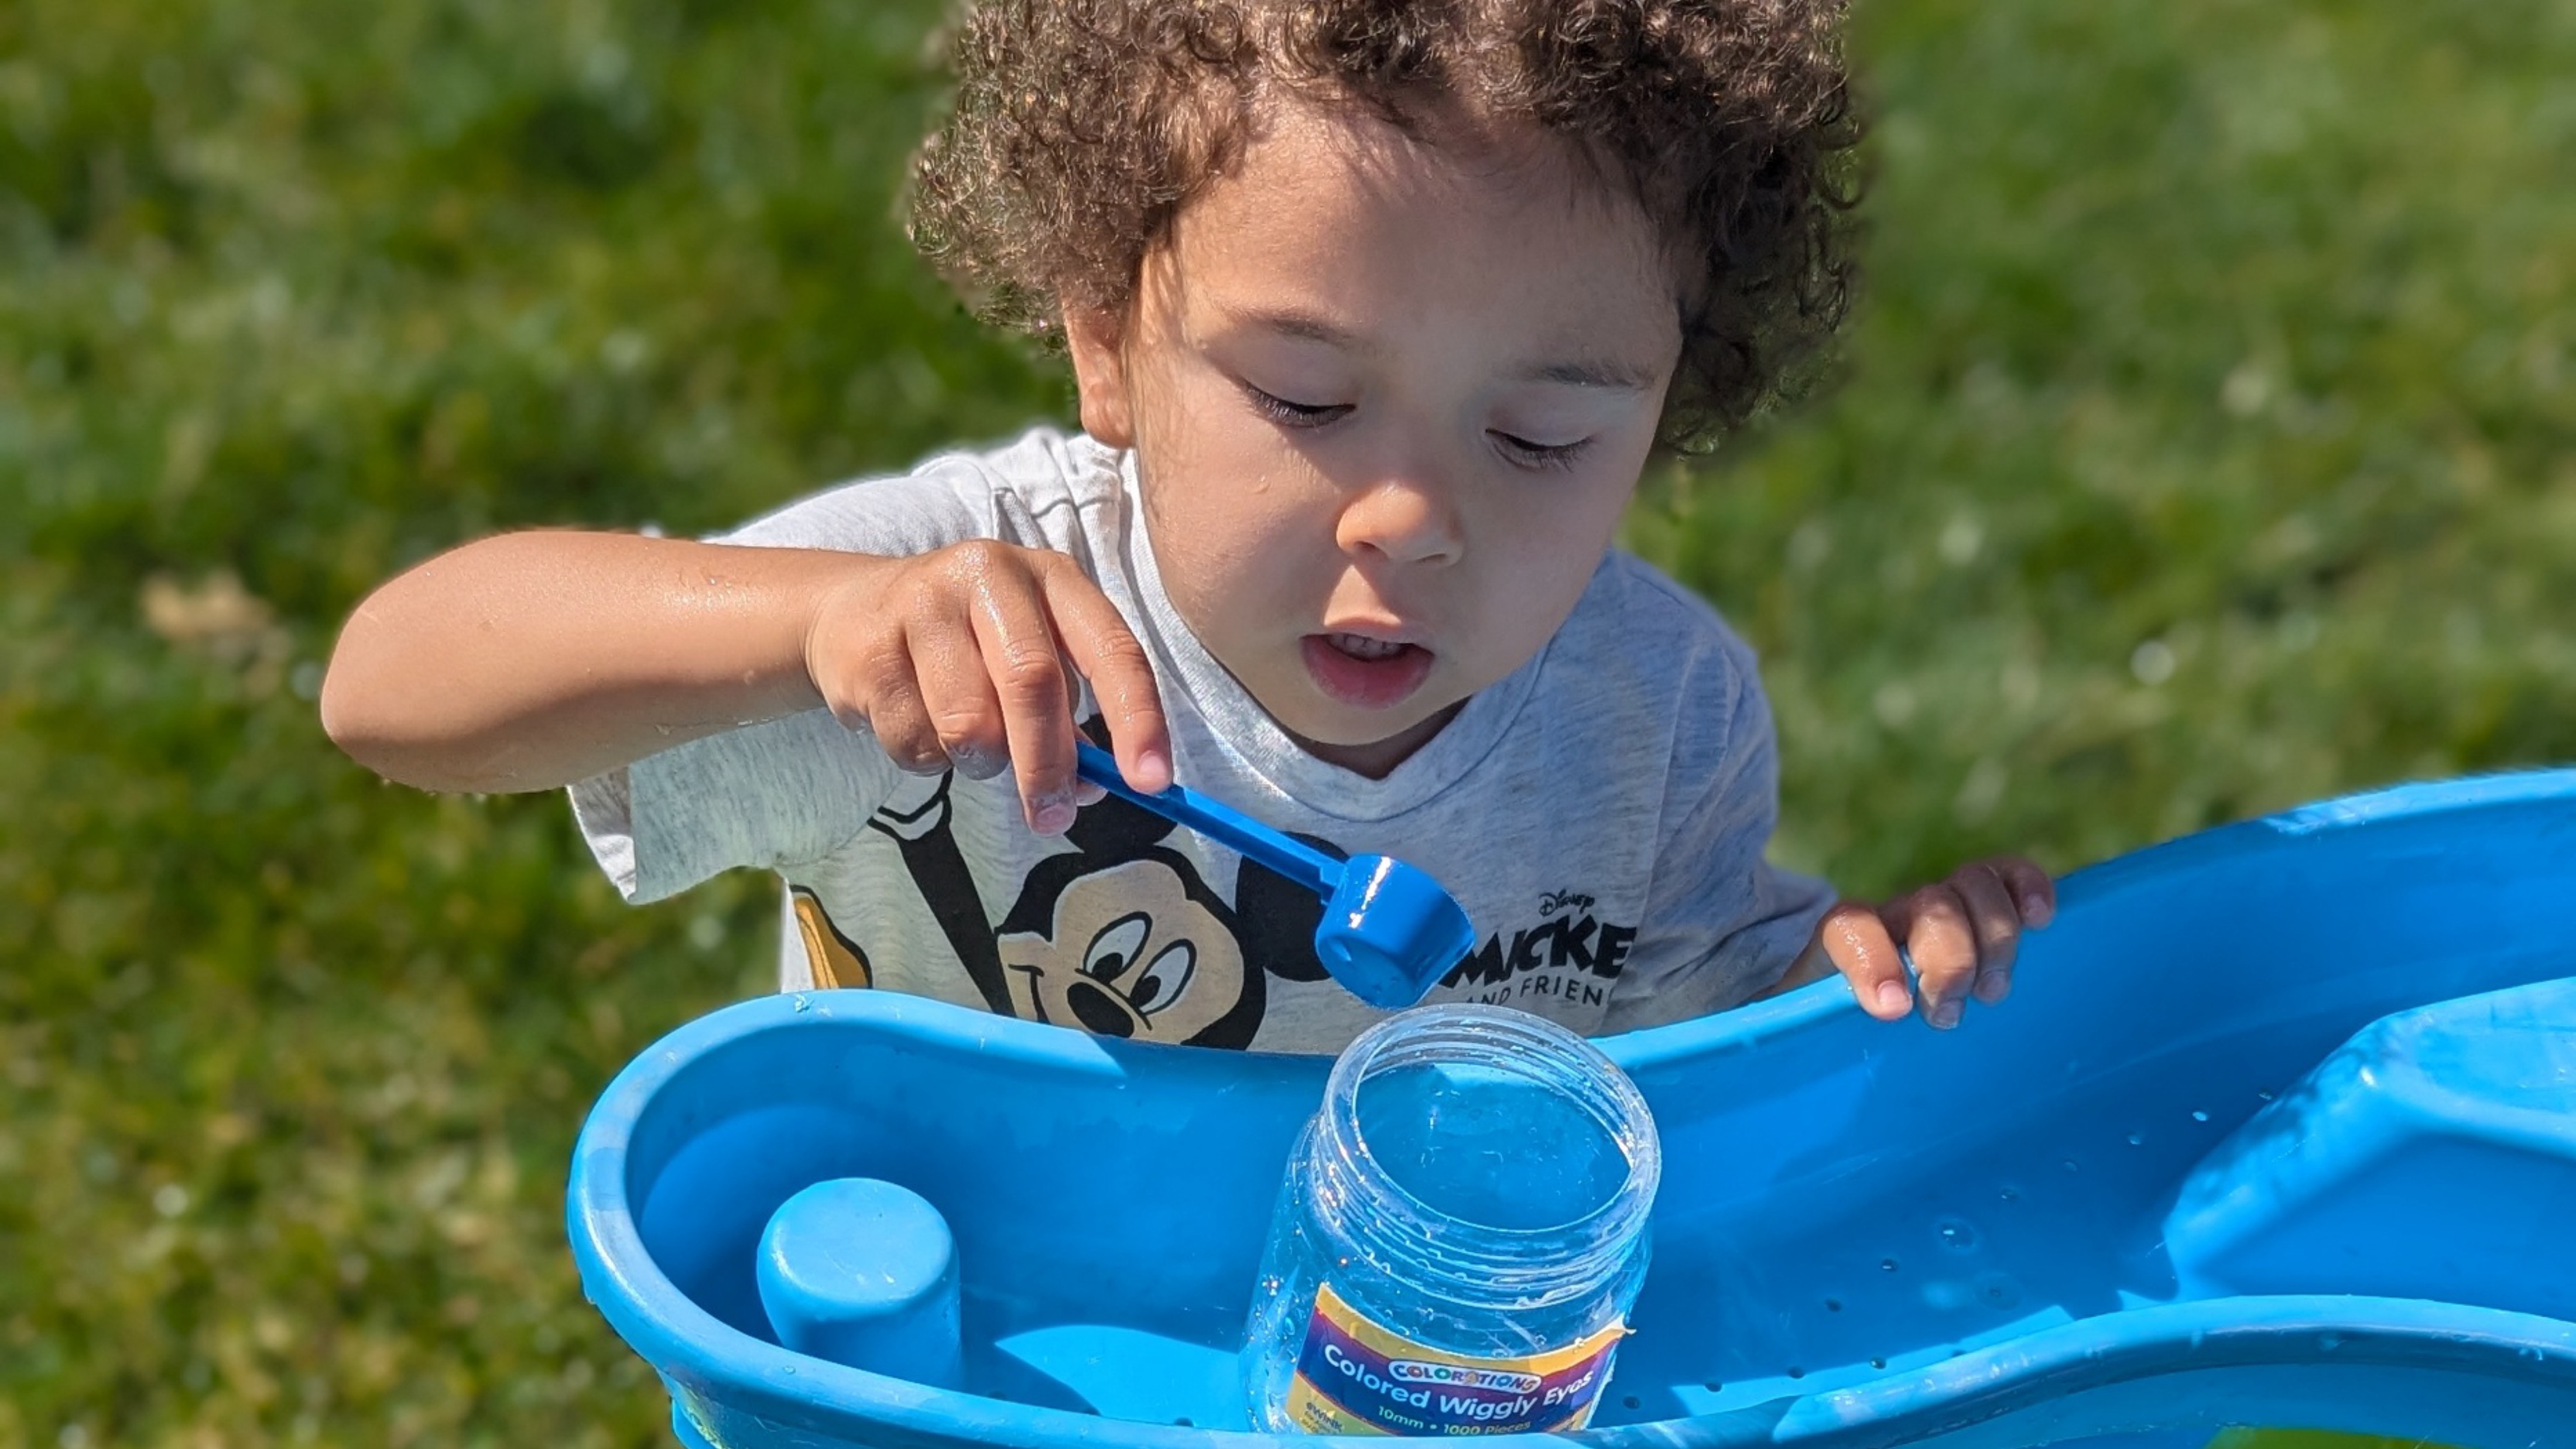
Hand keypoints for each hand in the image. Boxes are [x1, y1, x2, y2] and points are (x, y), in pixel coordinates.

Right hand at [802, 540, 1171, 832]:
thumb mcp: (1030, 659)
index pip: (1111, 648)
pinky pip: (915, 741)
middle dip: (1048, 764)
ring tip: (968, 745)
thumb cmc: (969, 645)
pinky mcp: (870, 647)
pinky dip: (927, 759)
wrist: (852, 613)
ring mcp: (924, 604)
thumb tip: (1092, 787)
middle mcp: (991, 574)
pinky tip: (917, 723)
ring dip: (979, 762)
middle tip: (1052, 817)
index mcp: (1053, 578)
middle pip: (1032, 682)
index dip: (1137, 718)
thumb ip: (1070, 717)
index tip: (1152, 783)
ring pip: (969, 723)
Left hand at [1808, 857, 2055, 1028]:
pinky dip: (2028, 888)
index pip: (1849, 927)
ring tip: (1993, 992)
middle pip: (1927, 906)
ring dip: (1993, 938)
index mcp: (1841, 945)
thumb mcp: (1804, 1039)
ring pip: (1971, 886)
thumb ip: (1792, 1046)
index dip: (1874, 960)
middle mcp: (1894, 917)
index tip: (1893, 1010)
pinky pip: (2006, 877)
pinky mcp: (1980, 910)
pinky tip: (2042, 919)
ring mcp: (1939, 908)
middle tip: (1948, 1014)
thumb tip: (1763, 1078)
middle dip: (1950, 960)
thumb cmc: (1829, 1031)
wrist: (1846, 1003)